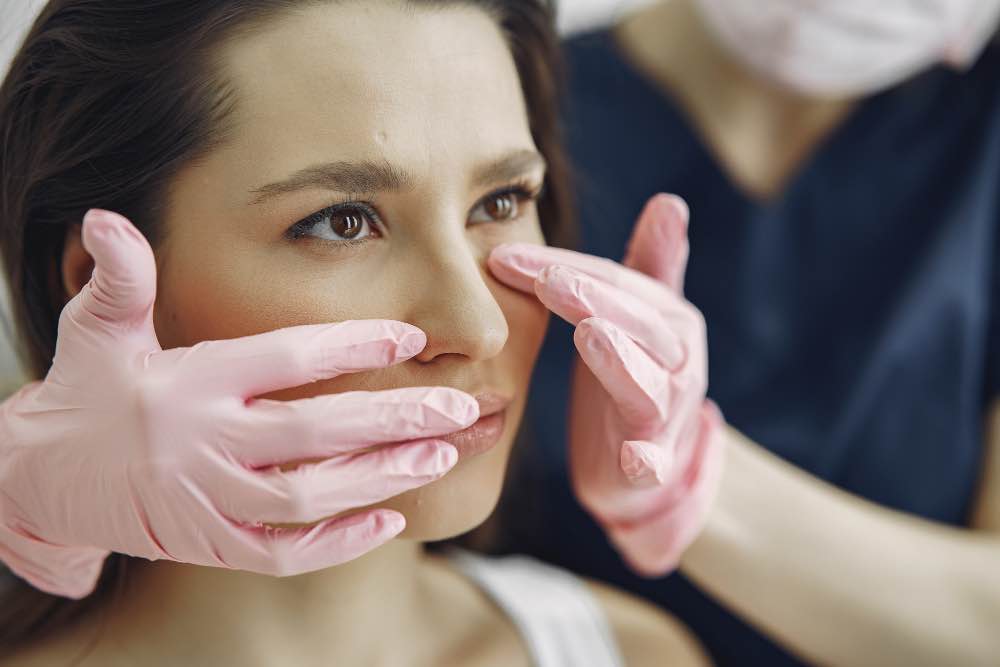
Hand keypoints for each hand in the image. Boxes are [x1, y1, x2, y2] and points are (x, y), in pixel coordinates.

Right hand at [0, 209, 477, 598]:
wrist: (39, 480)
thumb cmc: (86, 394)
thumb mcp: (96, 332)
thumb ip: (121, 280)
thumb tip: (107, 218)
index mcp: (190, 382)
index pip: (281, 359)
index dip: (349, 344)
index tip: (411, 334)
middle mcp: (202, 443)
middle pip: (311, 434)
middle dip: (391, 420)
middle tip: (460, 407)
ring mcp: (206, 501)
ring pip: (305, 497)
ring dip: (378, 479)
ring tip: (441, 456)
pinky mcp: (210, 544)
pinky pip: (280, 553)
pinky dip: (336, 543)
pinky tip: (389, 522)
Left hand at [488, 194, 724, 575]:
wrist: (642, 466)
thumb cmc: (631, 379)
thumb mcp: (639, 319)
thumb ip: (652, 264)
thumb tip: (671, 201)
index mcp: (667, 321)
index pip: (614, 284)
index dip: (564, 267)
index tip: (505, 256)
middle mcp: (676, 362)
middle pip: (638, 324)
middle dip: (594, 299)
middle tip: (551, 281)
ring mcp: (667, 414)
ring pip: (647, 385)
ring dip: (622, 362)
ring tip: (592, 337)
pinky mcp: (653, 462)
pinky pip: (654, 462)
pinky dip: (648, 461)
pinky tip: (636, 459)